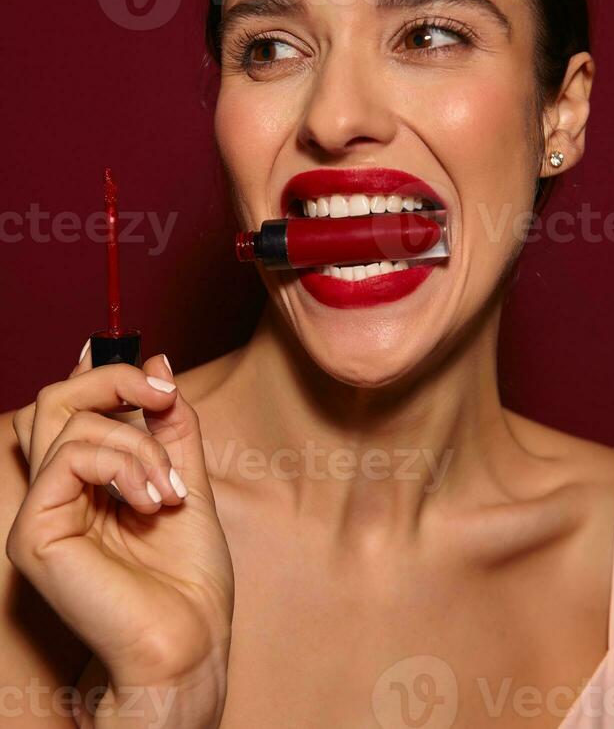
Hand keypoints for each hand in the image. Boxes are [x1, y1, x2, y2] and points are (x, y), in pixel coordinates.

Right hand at [8, 347, 233, 727]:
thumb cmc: (188, 576)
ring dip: (136, 441)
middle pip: (55, 399)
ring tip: (170, 489)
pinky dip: (122, 462)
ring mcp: (41, 513)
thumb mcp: (187, 477)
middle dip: (114, 379)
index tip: (154, 373)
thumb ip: (170, 424)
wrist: (190, 642)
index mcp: (86, 481)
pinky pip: (68, 457)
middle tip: (162, 396)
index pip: (69, 406)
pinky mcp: (34, 534)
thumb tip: (157, 359)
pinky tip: (153, 500)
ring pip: (65, 420)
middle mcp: (56, 493)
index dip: (100, 371)